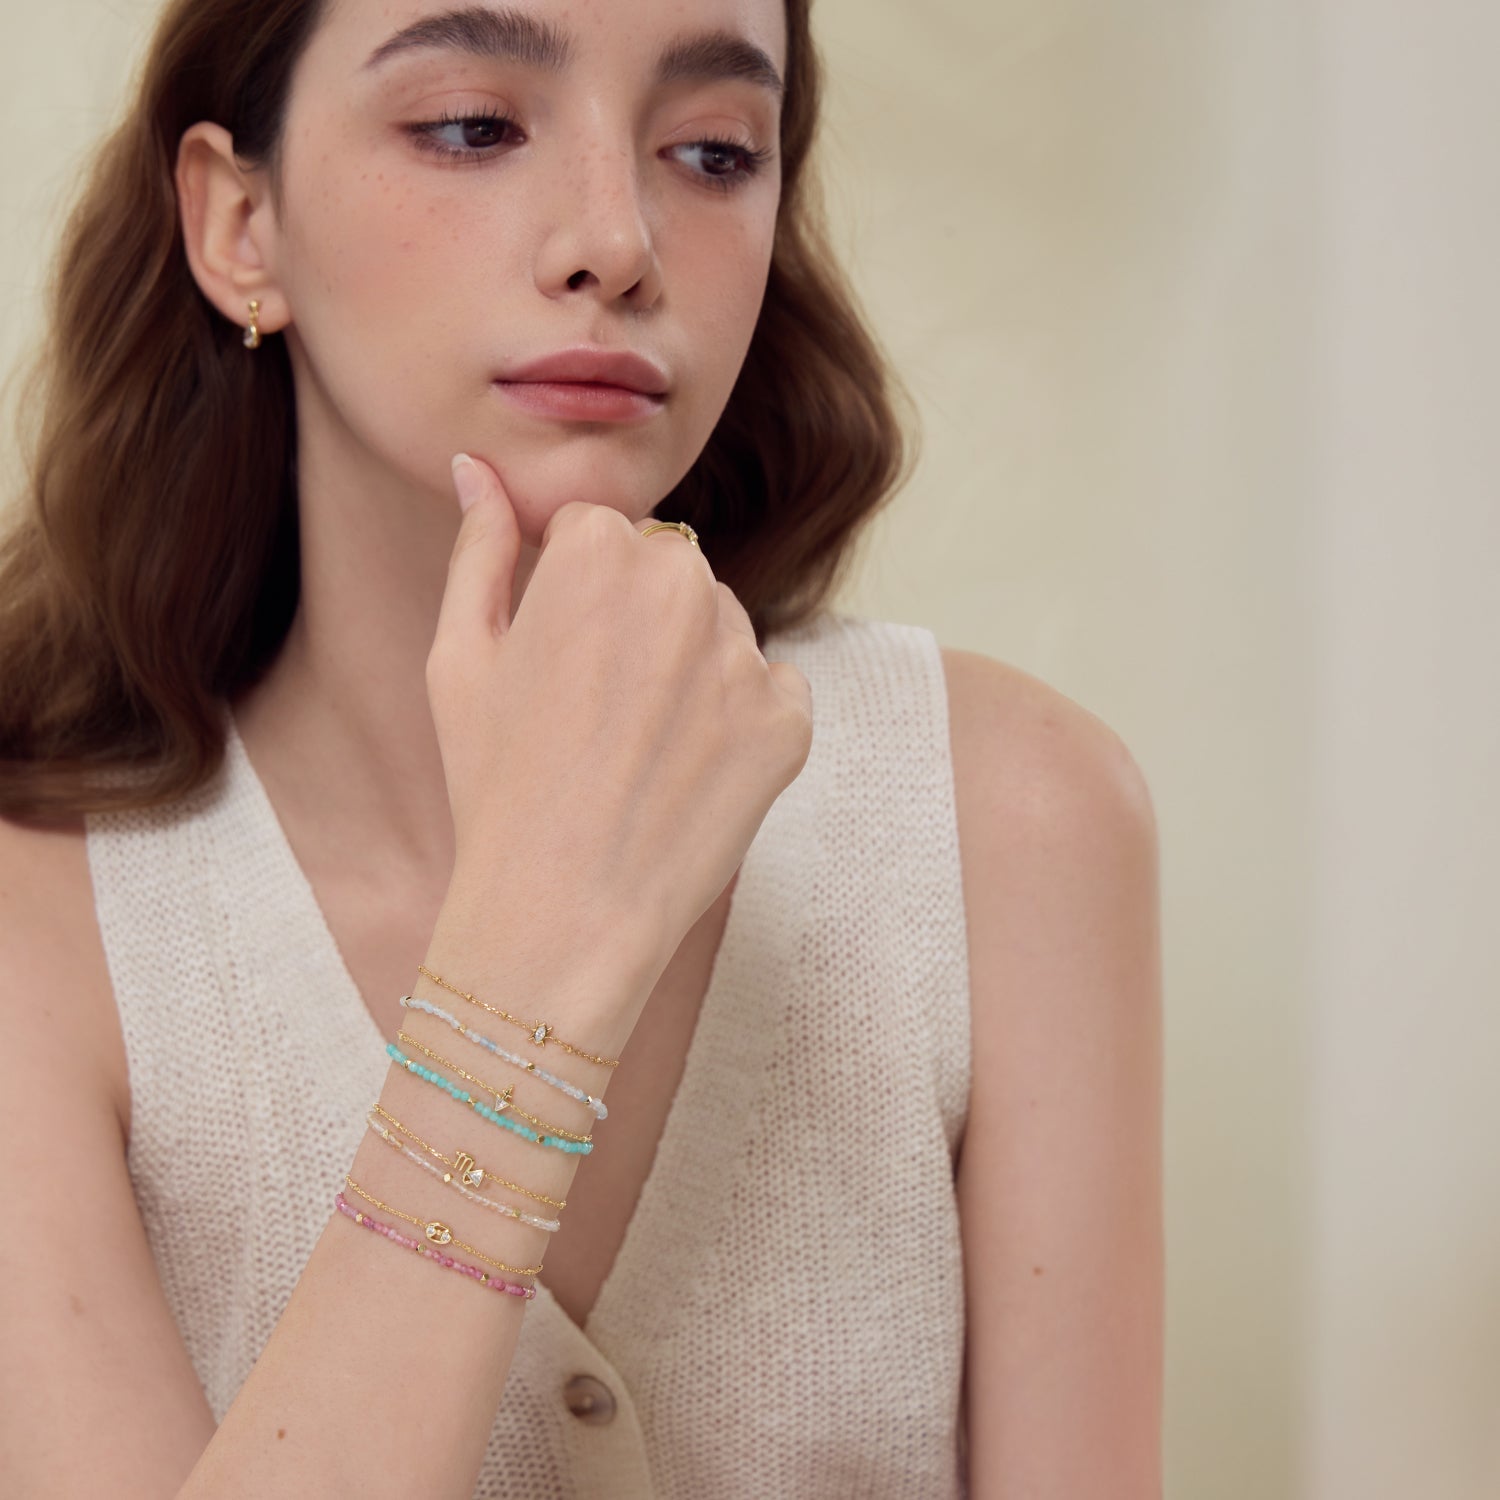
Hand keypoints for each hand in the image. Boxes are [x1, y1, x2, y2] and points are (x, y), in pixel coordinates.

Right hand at [426, 453, 812, 996]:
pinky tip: (686, 773)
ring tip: (639, 748)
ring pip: (721, 629)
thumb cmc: (495, 786)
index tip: (557, 659)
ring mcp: (746, 653)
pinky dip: (737, 722)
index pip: (598, 532)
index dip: (570, 594)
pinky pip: (769, 690)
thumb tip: (477, 469)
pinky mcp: (790, 720)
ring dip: (691, 666)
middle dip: (638, 618)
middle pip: (667, 571)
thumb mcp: (460, 657)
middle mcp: (686, 583)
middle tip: (595, 709)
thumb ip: (478, 547)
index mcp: (601, 551)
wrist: (563, 914)